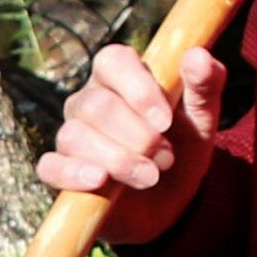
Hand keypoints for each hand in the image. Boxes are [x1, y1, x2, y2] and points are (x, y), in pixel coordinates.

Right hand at [38, 43, 224, 246]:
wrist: (171, 201)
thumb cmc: (183, 147)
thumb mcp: (202, 119)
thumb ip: (205, 85)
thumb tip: (199, 56)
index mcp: (121, 76)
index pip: (113, 60)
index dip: (137, 88)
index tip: (165, 121)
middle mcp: (89, 99)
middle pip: (97, 105)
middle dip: (138, 137)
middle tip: (166, 158)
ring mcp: (71, 134)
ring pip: (75, 135)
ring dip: (119, 160)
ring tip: (149, 177)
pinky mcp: (61, 171)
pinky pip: (50, 166)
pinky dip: (73, 173)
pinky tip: (99, 181)